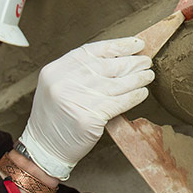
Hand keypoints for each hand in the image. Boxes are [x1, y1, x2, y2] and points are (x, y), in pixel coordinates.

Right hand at [19, 37, 152, 179]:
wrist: (44, 148)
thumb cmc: (56, 117)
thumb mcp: (59, 86)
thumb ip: (81, 72)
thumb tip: (118, 59)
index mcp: (57, 69)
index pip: (93, 50)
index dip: (118, 46)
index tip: (136, 44)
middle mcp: (65, 81)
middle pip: (107, 66)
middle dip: (131, 62)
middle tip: (146, 61)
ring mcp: (77, 99)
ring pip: (117, 84)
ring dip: (137, 79)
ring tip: (149, 75)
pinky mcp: (89, 117)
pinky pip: (119, 103)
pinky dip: (134, 97)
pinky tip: (142, 93)